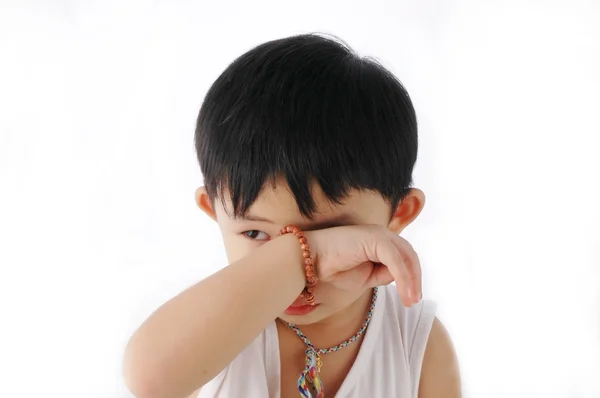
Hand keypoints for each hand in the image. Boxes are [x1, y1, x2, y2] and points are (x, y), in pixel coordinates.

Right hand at [306, 225, 421, 306]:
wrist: (309, 261)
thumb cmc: (333, 268)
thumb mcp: (365, 277)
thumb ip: (383, 274)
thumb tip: (399, 278)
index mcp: (379, 241)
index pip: (404, 257)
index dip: (411, 277)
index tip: (411, 298)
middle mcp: (381, 234)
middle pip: (409, 255)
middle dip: (415, 279)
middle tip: (413, 300)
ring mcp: (379, 234)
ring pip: (405, 257)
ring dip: (411, 280)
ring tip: (410, 300)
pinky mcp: (374, 238)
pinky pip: (395, 260)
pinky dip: (403, 277)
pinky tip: (404, 293)